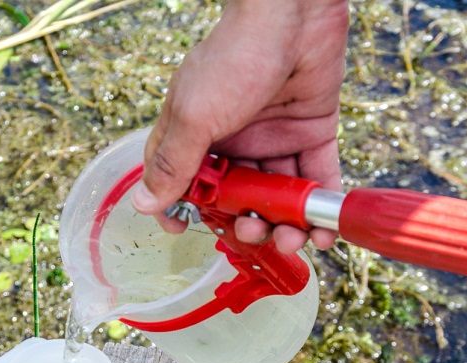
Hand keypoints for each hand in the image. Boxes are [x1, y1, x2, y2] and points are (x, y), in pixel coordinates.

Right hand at [131, 0, 349, 253]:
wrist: (293, 15)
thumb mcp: (194, 115)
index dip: (183, 210)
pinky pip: (316, 180)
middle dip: (245, 224)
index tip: (186, 232)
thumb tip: (144, 204)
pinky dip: (319, 209)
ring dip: (284, 225)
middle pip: (236, 198)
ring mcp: (275, 138)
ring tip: (291, 237)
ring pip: (277, 196)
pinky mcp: (312, 133)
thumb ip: (173, 163)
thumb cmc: (235, 56)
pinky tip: (322, 233)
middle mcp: (236, 140)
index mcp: (198, 133)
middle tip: (253, 232)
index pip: (183, 181)